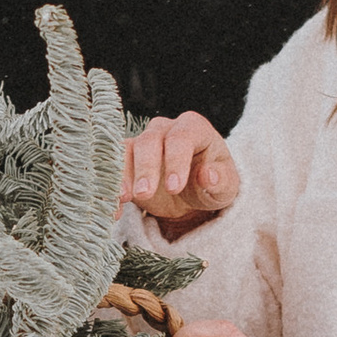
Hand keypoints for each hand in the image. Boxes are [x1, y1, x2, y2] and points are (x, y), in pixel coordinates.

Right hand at [118, 110, 239, 241]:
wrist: (193, 191)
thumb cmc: (212, 182)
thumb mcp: (226, 186)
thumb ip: (220, 180)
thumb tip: (207, 175)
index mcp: (194, 128)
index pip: (182, 138)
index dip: (176, 160)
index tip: (174, 188)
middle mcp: (165, 129)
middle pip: (149, 141)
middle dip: (145, 168)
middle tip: (144, 194)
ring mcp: (143, 141)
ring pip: (126, 150)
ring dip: (122, 174)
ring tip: (123, 198)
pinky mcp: (127, 158)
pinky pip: (112, 166)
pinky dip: (111, 185)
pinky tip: (115, 207)